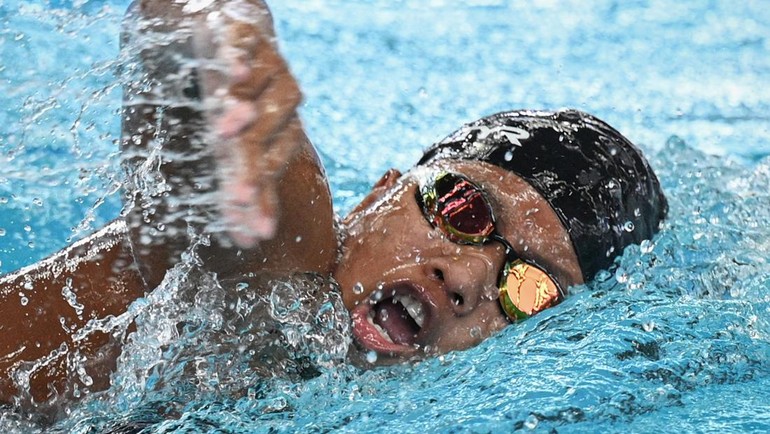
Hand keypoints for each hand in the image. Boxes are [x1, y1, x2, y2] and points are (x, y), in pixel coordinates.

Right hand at [190, 4, 303, 247]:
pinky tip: (237, 75)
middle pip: (267, 141)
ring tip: (225, 131)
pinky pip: (246, 47)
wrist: (238, 31)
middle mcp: (281, 105)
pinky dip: (240, 60)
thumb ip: (240, 184)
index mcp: (279, 132)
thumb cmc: (238, 96)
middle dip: (252, 169)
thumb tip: (243, 242)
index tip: (252, 235)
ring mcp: (270, 69)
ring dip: (244, 113)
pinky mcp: (248, 35)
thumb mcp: (235, 142)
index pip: (269, 173)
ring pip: (265, 95)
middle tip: (241, 196)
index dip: (262, 201)